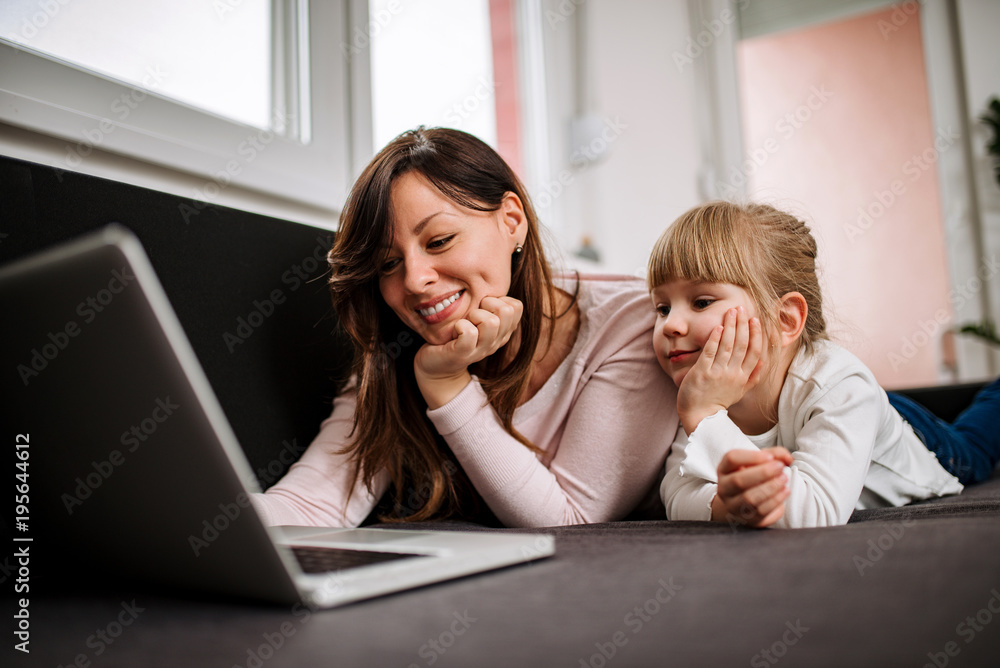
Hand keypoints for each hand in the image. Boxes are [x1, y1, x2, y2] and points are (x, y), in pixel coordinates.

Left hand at [415, 295, 522, 407]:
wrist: (437, 366)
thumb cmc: (456, 335)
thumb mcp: (476, 318)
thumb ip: (487, 305)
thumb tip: (490, 281)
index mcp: (503, 331)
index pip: (516, 306)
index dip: (499, 299)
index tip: (483, 306)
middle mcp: (496, 341)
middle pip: (507, 311)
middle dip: (487, 304)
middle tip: (472, 312)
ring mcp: (481, 349)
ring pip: (491, 322)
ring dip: (474, 315)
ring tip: (464, 321)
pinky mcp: (464, 354)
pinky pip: (469, 332)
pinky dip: (460, 325)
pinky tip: (455, 329)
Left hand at [677, 306, 762, 433]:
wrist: (701, 416)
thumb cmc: (719, 401)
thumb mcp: (740, 391)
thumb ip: (753, 376)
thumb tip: (763, 361)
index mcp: (744, 377)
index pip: (754, 351)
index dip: (756, 334)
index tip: (755, 319)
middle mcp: (733, 374)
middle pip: (741, 344)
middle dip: (742, 324)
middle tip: (741, 307)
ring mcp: (718, 373)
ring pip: (728, 345)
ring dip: (730, 326)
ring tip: (731, 311)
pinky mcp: (702, 373)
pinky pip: (710, 352)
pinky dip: (715, 339)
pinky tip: (718, 326)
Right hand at [711, 447, 793, 527]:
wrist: (743, 502)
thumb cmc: (752, 477)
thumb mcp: (759, 462)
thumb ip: (774, 454)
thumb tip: (787, 458)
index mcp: (724, 469)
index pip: (731, 458)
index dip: (751, 456)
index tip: (770, 456)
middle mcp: (724, 488)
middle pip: (738, 480)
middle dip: (763, 473)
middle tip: (780, 468)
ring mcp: (733, 505)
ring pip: (749, 498)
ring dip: (770, 488)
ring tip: (784, 479)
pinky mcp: (746, 520)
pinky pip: (760, 512)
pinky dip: (776, 500)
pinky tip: (785, 491)